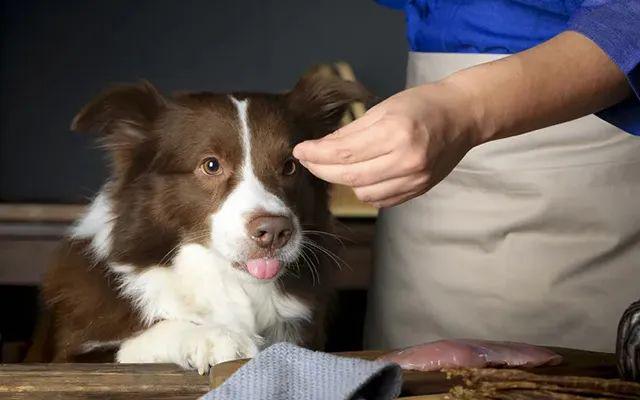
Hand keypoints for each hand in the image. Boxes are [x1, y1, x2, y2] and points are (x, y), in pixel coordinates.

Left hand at [293, 81, 480, 207]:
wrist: (463, 116)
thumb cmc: (423, 104)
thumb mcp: (385, 108)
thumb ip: (352, 131)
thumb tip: (320, 148)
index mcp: (396, 132)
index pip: (344, 152)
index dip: (316, 154)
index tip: (299, 151)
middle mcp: (407, 159)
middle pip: (350, 176)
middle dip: (322, 170)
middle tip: (308, 161)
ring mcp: (415, 178)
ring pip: (364, 192)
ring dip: (346, 181)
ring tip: (340, 165)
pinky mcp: (419, 189)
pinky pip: (381, 199)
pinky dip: (366, 189)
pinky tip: (363, 175)